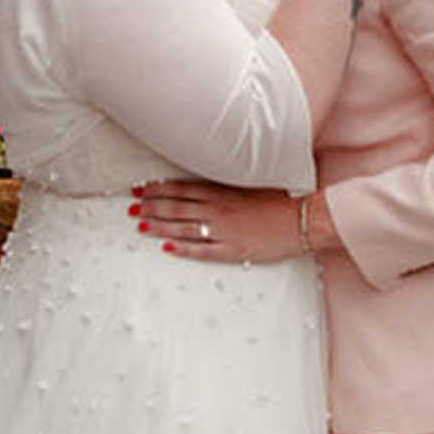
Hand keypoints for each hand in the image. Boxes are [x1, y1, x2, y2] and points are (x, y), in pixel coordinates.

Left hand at [131, 179, 306, 264]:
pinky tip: (167, 247)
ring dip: (159, 226)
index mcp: (222, 191)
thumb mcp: (251, 184)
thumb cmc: (280, 200)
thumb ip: (226, 184)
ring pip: (183, 227)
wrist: (303, 219)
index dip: (157, 189)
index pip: (181, 188)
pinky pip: (202, 250)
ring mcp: (224, 230)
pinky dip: (183, 248)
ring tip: (140, 225)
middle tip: (130, 208)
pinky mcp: (232, 249)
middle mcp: (218, 209)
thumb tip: (204, 184)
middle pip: (176, 207)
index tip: (139, 189)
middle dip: (150, 207)